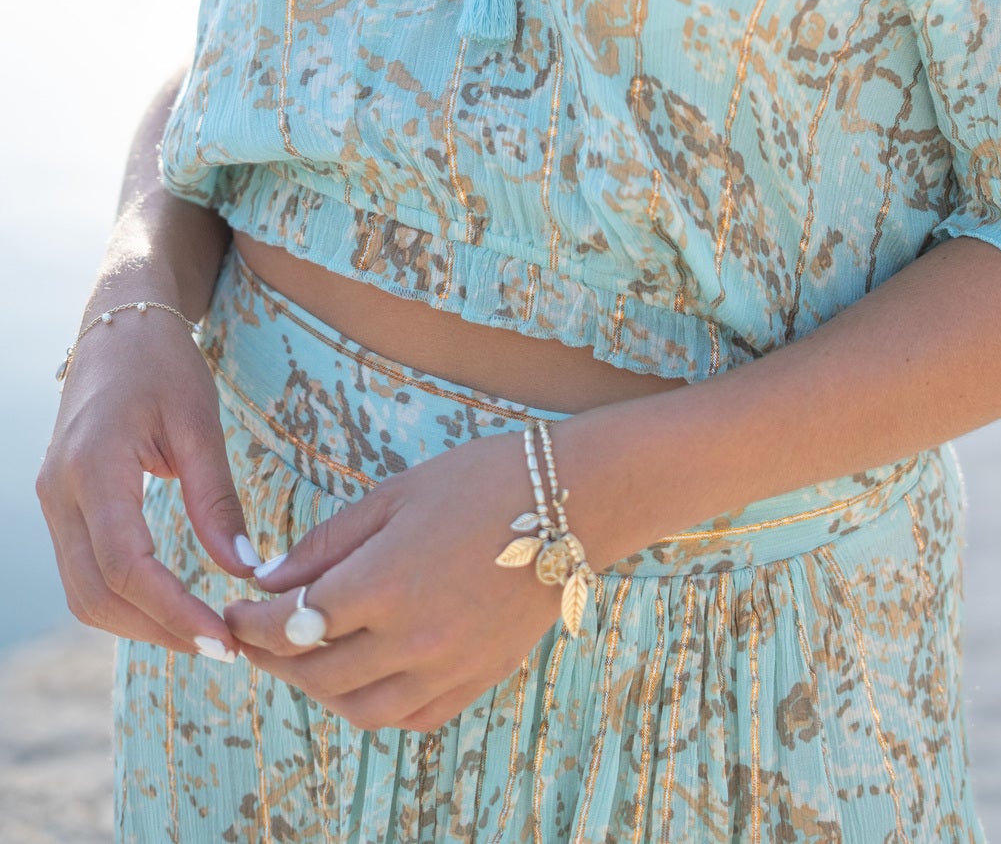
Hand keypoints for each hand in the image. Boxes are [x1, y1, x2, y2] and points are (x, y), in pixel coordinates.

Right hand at [36, 308, 253, 656]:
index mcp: (93, 467)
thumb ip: (216, 498)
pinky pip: (84, 572)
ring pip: (83, 594)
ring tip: (204, 634)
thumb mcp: (200, 421)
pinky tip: (172, 605)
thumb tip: (245, 570)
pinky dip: (125, 600)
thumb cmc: (163, 363)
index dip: (172, 611)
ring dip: (140, 624)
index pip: (124, 566)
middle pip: (96, 595)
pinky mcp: (60, 507)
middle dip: (159, 630)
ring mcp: (52, 502)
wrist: (118, 325)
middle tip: (223, 648)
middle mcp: (59, 492)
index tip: (224, 638)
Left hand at [223, 428, 572, 731]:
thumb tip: (269, 581)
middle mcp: (411, 637)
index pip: (292, 623)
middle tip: (255, 638)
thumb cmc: (480, 481)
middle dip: (274, 658)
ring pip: (360, 708)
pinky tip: (365, 678)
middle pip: (317, 673)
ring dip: (319, 690)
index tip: (231, 613)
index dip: (251, 624)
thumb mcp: (394, 495)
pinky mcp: (476, 679)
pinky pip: (411, 716)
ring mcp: (447, 666)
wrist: (571, 501)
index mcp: (384, 582)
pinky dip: (376, 706)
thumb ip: (327, 543)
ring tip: (305, 660)